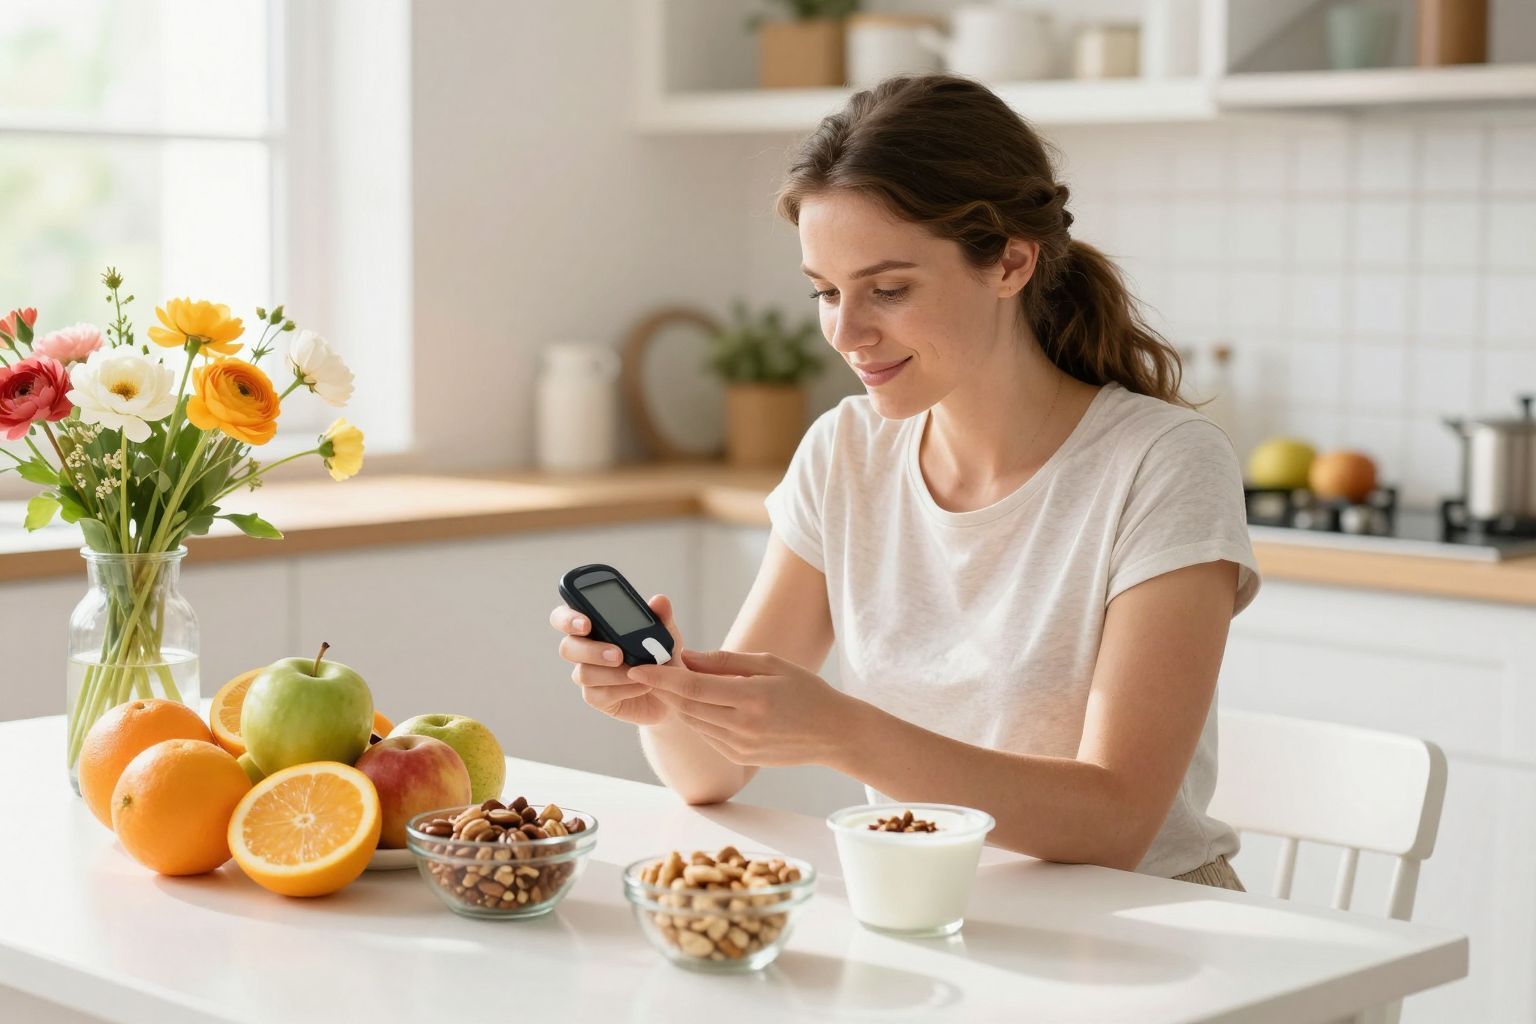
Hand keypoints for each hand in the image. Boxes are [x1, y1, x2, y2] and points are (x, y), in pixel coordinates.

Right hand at [550, 594, 682, 726]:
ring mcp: (587, 674)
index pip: (563, 617)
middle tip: (617, 654)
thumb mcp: (664, 633)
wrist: (669, 689)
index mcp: (592, 625)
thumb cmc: (658, 654)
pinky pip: (598, 694)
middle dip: (591, 651)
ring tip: (638, 671)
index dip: (567, 619)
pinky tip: (642, 685)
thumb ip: (660, 616)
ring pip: (583, 673)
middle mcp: (583, 649)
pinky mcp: (595, 697)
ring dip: (612, 673)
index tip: (586, 624)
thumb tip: (659, 600)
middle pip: (567, 648)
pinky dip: (623, 688)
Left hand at [627, 650, 853, 766]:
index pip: (694, 687)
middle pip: (687, 706)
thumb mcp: (771, 664)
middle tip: (644, 670)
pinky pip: (707, 735)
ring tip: (667, 683)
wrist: (833, 734)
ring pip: (694, 722)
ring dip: (677, 703)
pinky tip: (695, 703)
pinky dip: (696, 717)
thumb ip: (727, 662)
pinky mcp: (739, 757)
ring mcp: (740, 746)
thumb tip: (688, 657)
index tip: (638, 669)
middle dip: (662, 689)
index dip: (662, 678)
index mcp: (752, 697)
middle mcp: (743, 726)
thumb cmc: (806, 691)